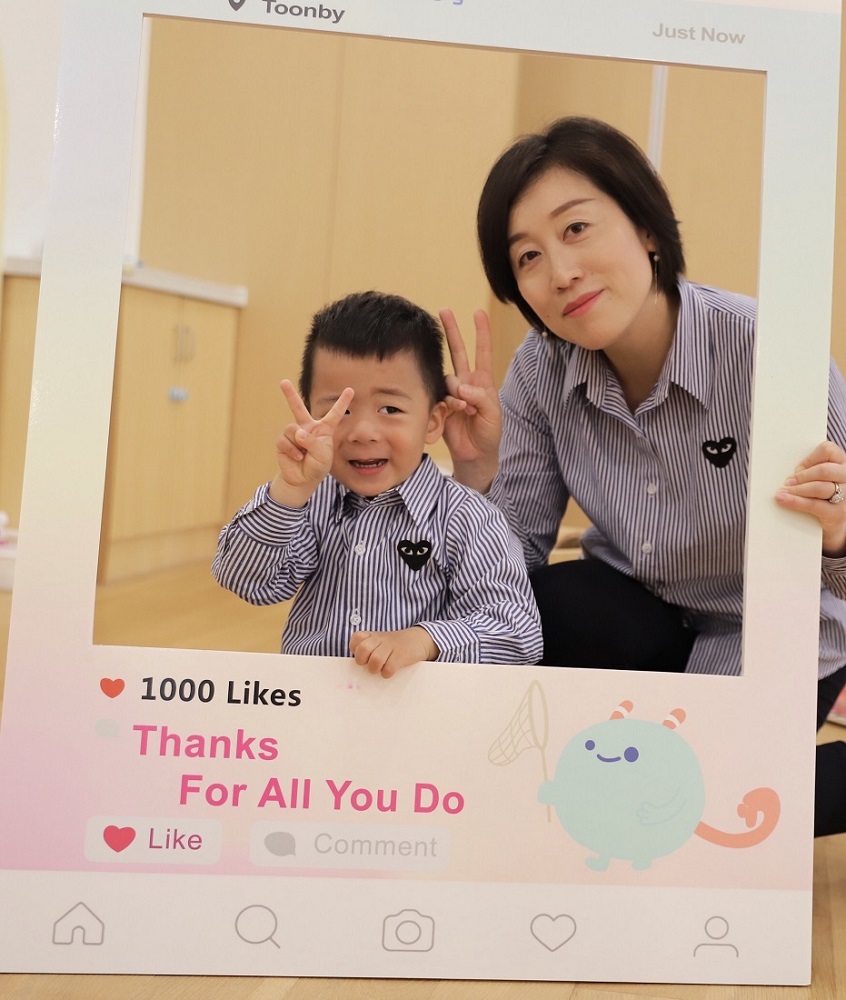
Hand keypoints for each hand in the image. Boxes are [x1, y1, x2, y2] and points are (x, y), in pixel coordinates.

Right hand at [269, 380, 353, 505]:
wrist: (302, 480)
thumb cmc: (317, 466)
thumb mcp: (322, 454)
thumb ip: (312, 441)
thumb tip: (297, 433)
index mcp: (323, 429)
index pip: (335, 413)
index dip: (342, 402)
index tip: (350, 390)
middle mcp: (308, 428)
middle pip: (298, 408)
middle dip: (290, 395)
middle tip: (283, 382)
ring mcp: (294, 434)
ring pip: (292, 429)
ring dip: (298, 443)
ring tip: (303, 454)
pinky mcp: (283, 442)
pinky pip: (284, 440)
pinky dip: (291, 450)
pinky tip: (296, 457)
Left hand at [349, 627, 437, 677]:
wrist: (418, 640)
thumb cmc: (393, 646)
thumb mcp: (379, 642)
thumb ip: (367, 650)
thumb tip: (356, 669)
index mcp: (372, 635)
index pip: (356, 639)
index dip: (356, 649)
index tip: (363, 655)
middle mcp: (380, 639)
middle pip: (363, 649)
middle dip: (363, 660)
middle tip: (369, 664)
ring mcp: (391, 646)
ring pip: (375, 660)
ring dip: (375, 669)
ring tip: (380, 669)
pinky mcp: (401, 655)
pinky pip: (389, 668)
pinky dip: (387, 673)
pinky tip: (390, 671)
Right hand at [439, 308, 501, 491]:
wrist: (475, 456)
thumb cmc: (489, 434)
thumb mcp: (493, 414)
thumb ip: (480, 397)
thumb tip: (462, 385)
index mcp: (483, 381)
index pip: (482, 351)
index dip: (481, 332)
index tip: (478, 312)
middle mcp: (467, 383)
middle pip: (458, 352)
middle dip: (452, 331)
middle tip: (443, 310)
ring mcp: (452, 393)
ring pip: (447, 376)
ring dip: (455, 389)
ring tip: (465, 408)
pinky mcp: (440, 405)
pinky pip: (439, 395)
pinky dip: (448, 402)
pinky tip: (455, 412)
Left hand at [775, 440, 845, 555]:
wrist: (832, 521)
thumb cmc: (821, 493)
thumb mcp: (817, 477)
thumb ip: (808, 469)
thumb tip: (788, 472)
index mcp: (841, 462)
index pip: (828, 450)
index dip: (810, 458)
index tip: (798, 468)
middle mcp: (845, 476)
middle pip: (824, 470)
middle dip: (802, 476)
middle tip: (788, 481)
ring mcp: (845, 495)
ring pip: (820, 488)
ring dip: (797, 489)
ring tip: (782, 491)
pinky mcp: (837, 512)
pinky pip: (814, 505)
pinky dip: (795, 501)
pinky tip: (782, 499)